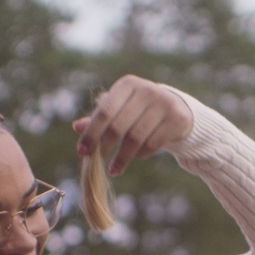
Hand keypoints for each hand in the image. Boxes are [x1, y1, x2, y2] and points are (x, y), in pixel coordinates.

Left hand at [73, 75, 193, 176]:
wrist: (177, 109)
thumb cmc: (139, 110)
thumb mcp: (119, 109)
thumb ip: (99, 118)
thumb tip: (77, 127)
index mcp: (127, 84)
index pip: (104, 112)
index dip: (91, 134)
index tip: (82, 152)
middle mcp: (146, 90)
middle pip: (119, 126)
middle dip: (105, 147)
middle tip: (97, 162)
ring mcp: (164, 103)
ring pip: (136, 138)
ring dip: (122, 158)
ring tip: (114, 170)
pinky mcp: (176, 119)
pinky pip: (152, 144)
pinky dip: (141, 154)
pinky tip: (136, 157)